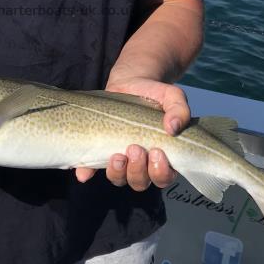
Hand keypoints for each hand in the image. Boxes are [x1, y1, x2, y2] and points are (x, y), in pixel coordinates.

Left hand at [74, 77, 189, 190]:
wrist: (131, 81)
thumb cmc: (156, 94)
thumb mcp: (172, 97)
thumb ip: (179, 109)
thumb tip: (173, 128)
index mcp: (163, 156)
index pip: (164, 177)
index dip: (160, 172)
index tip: (156, 152)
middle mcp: (142, 163)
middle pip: (140, 182)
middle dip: (138, 170)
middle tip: (134, 148)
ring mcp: (120, 159)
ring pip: (119, 179)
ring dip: (117, 172)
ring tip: (116, 155)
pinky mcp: (100, 150)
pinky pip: (91, 168)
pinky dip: (87, 172)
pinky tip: (84, 172)